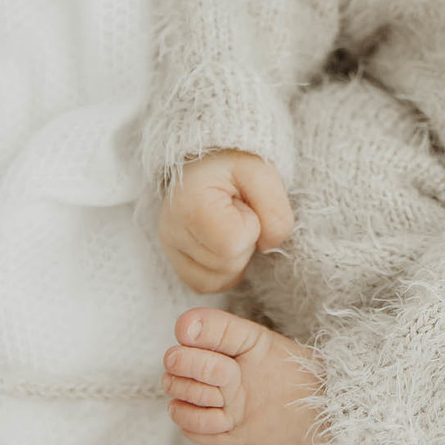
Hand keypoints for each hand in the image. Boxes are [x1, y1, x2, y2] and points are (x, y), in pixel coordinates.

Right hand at [158, 151, 294, 291]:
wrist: (208, 159)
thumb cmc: (234, 164)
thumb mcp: (262, 172)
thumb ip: (275, 210)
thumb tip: (268, 246)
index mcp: (190, 205)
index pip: (232, 244)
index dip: (251, 227)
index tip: (244, 205)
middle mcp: (171, 230)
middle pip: (227, 266)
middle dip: (244, 242)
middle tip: (238, 213)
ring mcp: (169, 248)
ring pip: (218, 281)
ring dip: (235, 257)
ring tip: (230, 225)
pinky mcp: (174, 261)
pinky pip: (206, 285)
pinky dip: (223, 270)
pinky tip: (224, 243)